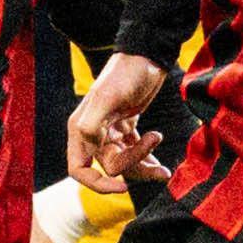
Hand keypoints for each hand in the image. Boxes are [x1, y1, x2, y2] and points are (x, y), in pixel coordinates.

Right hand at [71, 52, 167, 190]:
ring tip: (164, 169)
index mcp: (80, 129)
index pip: (78, 169)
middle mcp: (92, 134)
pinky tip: (160, 164)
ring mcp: (110, 132)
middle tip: (155, 144)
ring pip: (125, 164)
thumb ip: (93, 124)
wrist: (146, 57)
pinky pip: (134, 154)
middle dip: (134, 166)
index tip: (123, 185)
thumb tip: (90, 147)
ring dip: (144, 168)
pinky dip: (147, 161)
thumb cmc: (125, 74)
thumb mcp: (108, 97)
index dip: (97, 184)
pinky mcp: (126, 129)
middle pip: (110, 168)